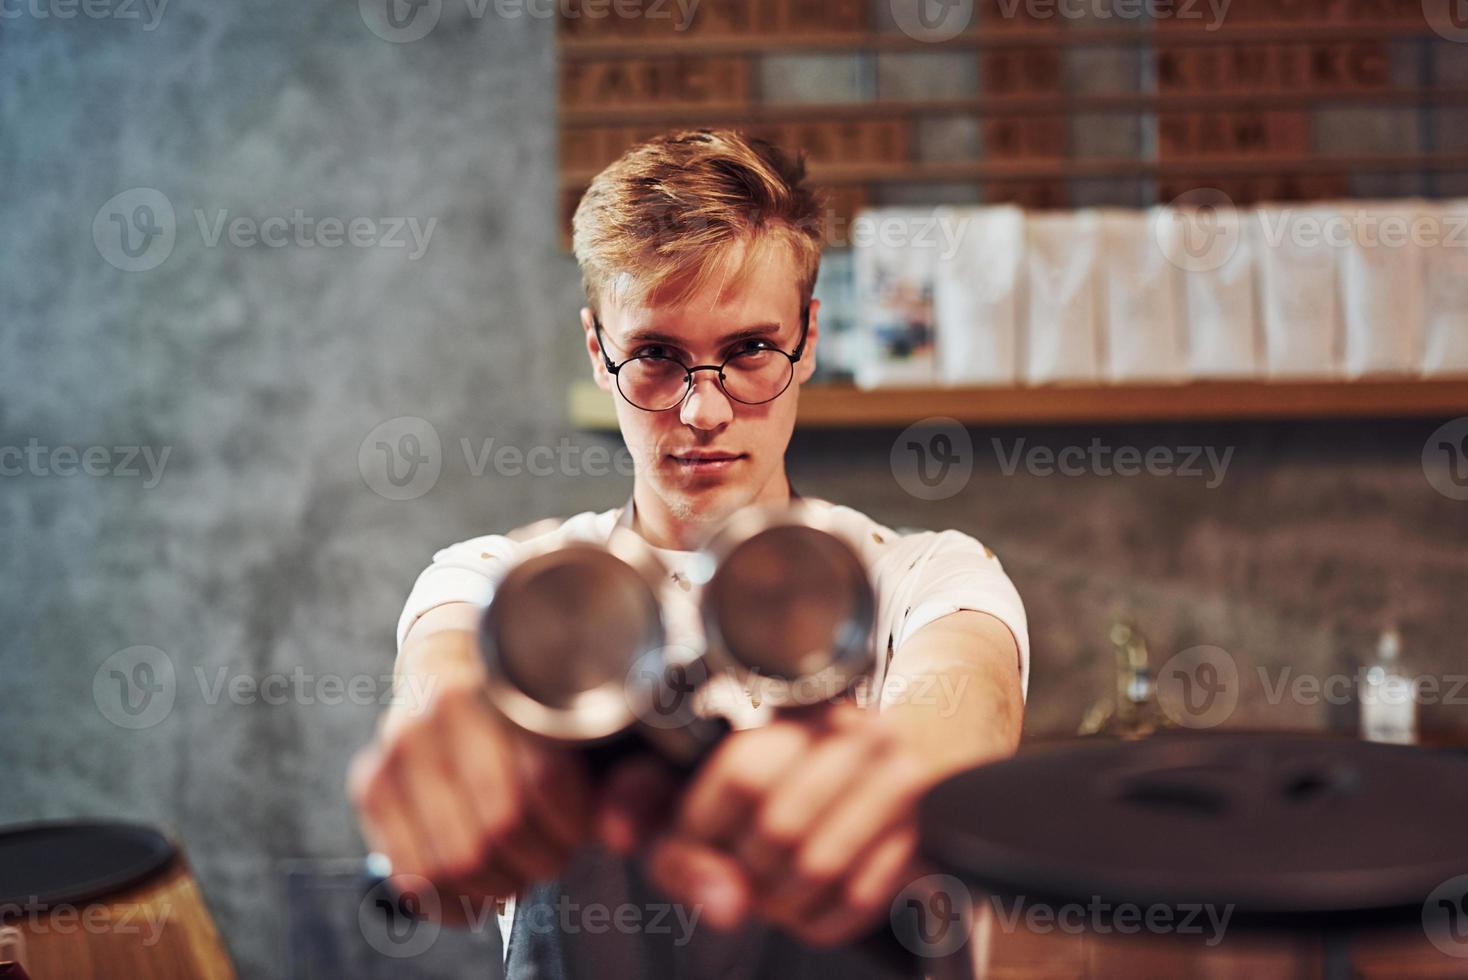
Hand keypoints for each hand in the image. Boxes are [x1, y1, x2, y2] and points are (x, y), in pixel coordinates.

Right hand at [347, 659, 592, 924]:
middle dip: (537, 860)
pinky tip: (477, 897)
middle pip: (497, 828)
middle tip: (552, 856)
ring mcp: (401, 743)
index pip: (541, 781)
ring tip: (517, 872)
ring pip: (452, 860)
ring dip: (496, 885)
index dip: (569, 827)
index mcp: (510, 678)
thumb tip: (617, 832)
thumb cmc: (539, 702)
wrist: (453, 662)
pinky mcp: (371, 781)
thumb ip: (624, 768)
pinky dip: (448, 902)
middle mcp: (446, 704)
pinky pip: (409, 873)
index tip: (580, 830)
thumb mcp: (593, 716)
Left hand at [643, 701, 932, 947]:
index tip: (696, 843)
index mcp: (797, 713)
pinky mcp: (918, 837)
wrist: (870, 773)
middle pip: (780, 825)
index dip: (707, 825)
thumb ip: (685, 853)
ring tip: (770, 895)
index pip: (744, 774)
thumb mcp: (708, 807)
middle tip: (739, 876)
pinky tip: (806, 907)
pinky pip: (859, 900)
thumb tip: (724, 906)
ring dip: (782, 902)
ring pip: (820, 866)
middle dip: (746, 870)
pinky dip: (822, 921)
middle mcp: (856, 736)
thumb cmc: (771, 793)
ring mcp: (897, 784)